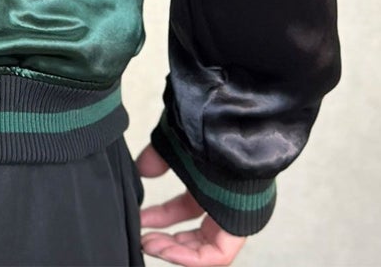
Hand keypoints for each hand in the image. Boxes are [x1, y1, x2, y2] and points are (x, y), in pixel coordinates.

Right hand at [136, 141, 247, 265]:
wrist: (228, 126)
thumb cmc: (205, 130)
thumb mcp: (172, 145)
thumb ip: (156, 159)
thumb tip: (140, 169)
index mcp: (211, 181)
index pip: (186, 209)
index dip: (161, 217)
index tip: (141, 219)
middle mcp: (224, 201)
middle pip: (195, 232)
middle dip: (166, 239)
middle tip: (143, 239)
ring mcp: (234, 215)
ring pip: (205, 247)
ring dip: (175, 251)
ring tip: (149, 246)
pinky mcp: (240, 227)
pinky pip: (218, 254)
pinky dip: (191, 258)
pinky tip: (169, 252)